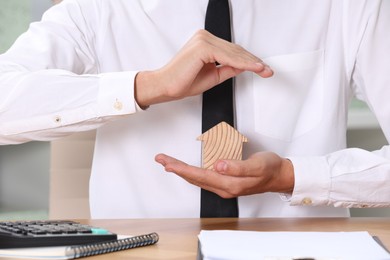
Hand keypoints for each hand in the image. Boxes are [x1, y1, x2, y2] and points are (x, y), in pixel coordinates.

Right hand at [135, 29, 272, 107]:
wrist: (165, 87)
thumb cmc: (183, 82)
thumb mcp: (213, 75)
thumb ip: (228, 68)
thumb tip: (243, 67)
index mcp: (205, 42)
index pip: (232, 50)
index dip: (249, 60)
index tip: (262, 69)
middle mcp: (204, 37)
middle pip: (236, 50)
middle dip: (254, 62)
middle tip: (268, 71)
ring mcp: (203, 40)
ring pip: (234, 53)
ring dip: (251, 63)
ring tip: (265, 71)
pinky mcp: (203, 47)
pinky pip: (228, 56)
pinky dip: (242, 63)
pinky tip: (254, 68)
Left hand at [155, 152, 293, 197]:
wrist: (279, 176)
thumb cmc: (270, 169)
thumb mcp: (257, 165)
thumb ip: (237, 166)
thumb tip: (218, 165)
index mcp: (230, 184)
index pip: (200, 175)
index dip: (182, 168)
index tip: (168, 162)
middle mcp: (224, 188)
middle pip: (194, 178)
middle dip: (176, 169)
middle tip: (161, 159)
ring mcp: (225, 187)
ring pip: (198, 179)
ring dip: (182, 171)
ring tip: (168, 163)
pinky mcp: (226, 183)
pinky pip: (204, 178)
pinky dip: (192, 173)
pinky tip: (187, 169)